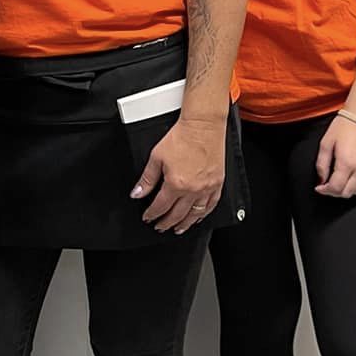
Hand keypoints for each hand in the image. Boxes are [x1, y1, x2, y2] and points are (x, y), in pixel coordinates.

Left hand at [132, 114, 225, 233]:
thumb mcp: (156, 157)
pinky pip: (211, 205)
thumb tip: (137, 193)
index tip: (148, 217)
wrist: (203, 126)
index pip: (161, 206)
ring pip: (195, 214)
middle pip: (177, 214)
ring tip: (178, 228)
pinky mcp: (217, 183)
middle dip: (166, 223)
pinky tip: (199, 217)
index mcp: (176, 184)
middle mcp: (193, 189)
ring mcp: (207, 188)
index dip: (152, 214)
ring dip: (185, 224)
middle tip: (160, 227)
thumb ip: (147, 179)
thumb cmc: (182, 137)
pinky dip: (204, 214)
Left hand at [315, 114, 355, 198]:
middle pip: (346, 192)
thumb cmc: (345, 126)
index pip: (335, 188)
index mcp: (346, 163)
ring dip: (347, 191)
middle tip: (327, 185)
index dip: (324, 190)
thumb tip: (321, 178)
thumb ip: (321, 163)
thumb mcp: (325, 143)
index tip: (320, 187)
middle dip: (334, 192)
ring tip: (340, 183)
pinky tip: (354, 181)